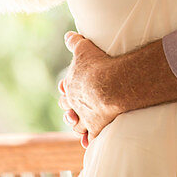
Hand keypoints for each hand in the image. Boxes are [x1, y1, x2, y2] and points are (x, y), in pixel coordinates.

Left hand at [58, 32, 121, 147]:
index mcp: (71, 85)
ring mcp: (85, 116)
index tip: (66, 88)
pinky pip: (90, 137)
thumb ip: (75, 42)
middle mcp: (75, 103)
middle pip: (68, 108)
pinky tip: (87, 142)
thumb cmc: (98, 65)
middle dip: (69, 107)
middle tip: (70, 108)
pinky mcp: (96, 127)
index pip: (65, 89)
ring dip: (77, 124)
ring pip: (77, 125)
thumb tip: (68, 35)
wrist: (111, 84)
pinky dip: (88, 140)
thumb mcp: (84, 49)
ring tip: (78, 125)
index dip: (66, 88)